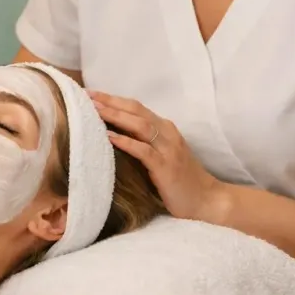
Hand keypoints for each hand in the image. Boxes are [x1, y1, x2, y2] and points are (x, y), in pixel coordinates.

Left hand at [90, 91, 226, 223]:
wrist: (207, 200)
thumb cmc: (181, 180)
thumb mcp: (162, 155)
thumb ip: (145, 143)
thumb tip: (113, 135)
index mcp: (165, 129)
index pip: (136, 108)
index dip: (114, 99)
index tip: (92, 94)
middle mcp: (167, 133)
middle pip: (135, 110)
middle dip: (110, 101)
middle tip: (87, 95)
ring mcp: (168, 149)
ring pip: (139, 125)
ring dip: (115, 116)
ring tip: (94, 111)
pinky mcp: (166, 166)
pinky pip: (143, 150)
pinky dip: (125, 141)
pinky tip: (109, 136)